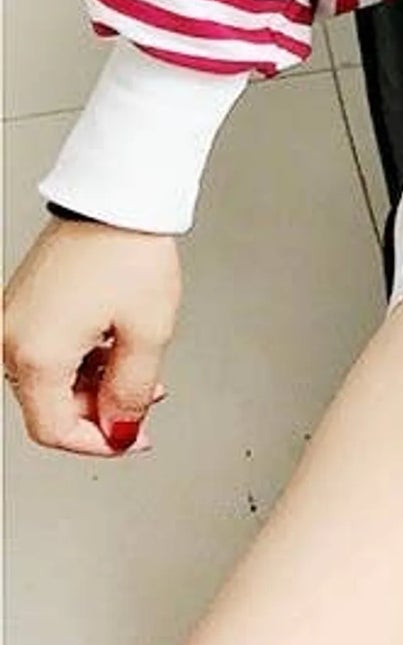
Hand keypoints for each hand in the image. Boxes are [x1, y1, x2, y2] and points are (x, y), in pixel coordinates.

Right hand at [3, 218, 178, 455]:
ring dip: (95, 386)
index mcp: (36, 354)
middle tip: (143, 405)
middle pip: (50, 407)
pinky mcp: (24, 305)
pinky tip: (116, 350)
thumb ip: (133, 392)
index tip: (131, 440)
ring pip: (50, 381)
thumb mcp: (147, 334)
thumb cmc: (129, 253)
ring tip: (138, 371)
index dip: (98, 444)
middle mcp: (12, 339)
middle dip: (101, 413)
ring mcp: (14, 320)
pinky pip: (48, 352)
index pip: (53, 429)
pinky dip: (83, 362)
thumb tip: (121, 429)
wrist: (115, 201)